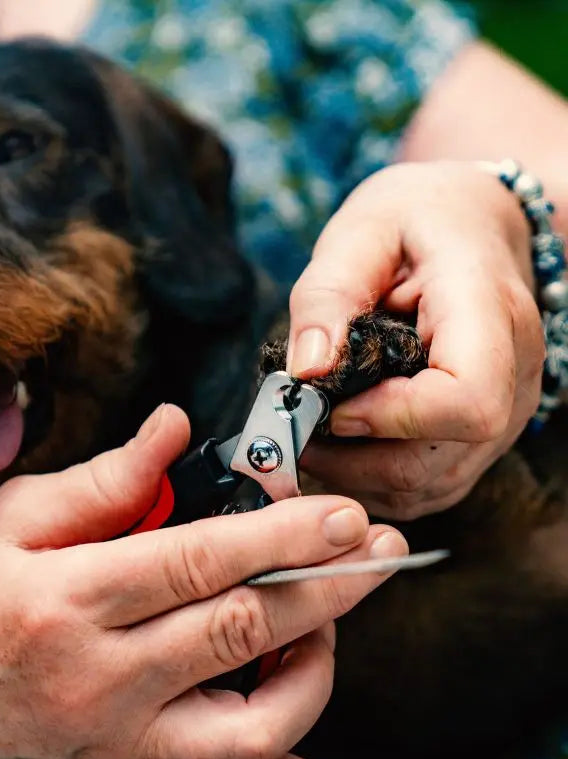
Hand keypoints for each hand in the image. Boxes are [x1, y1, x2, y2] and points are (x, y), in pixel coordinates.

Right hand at [0, 405, 404, 758]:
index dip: (279, 535)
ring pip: (255, 721)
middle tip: (377, 547)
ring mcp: (123, 737)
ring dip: (318, 663)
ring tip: (336, 615)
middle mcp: (101, 679)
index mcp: (69, 599)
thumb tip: (175, 426)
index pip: (197, 561)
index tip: (340, 512)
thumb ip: (105, 475)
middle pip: (240, 630)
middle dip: (325, 585)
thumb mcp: (15, 516)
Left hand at [287, 162, 544, 519]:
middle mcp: (514, 376)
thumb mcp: (363, 232)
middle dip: (353, 459)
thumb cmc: (416, 221)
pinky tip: (339, 448)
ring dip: (356, 476)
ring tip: (310, 435)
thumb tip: (305, 371)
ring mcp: (504, 414)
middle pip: (439, 460)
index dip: (390, 418)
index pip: (466, 400)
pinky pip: (428, 487)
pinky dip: (374, 482)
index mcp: (490, 315)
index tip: (330, 404)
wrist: (470, 225)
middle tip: (294, 428)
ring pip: (430, 486)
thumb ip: (328, 297)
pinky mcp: (481, 436)